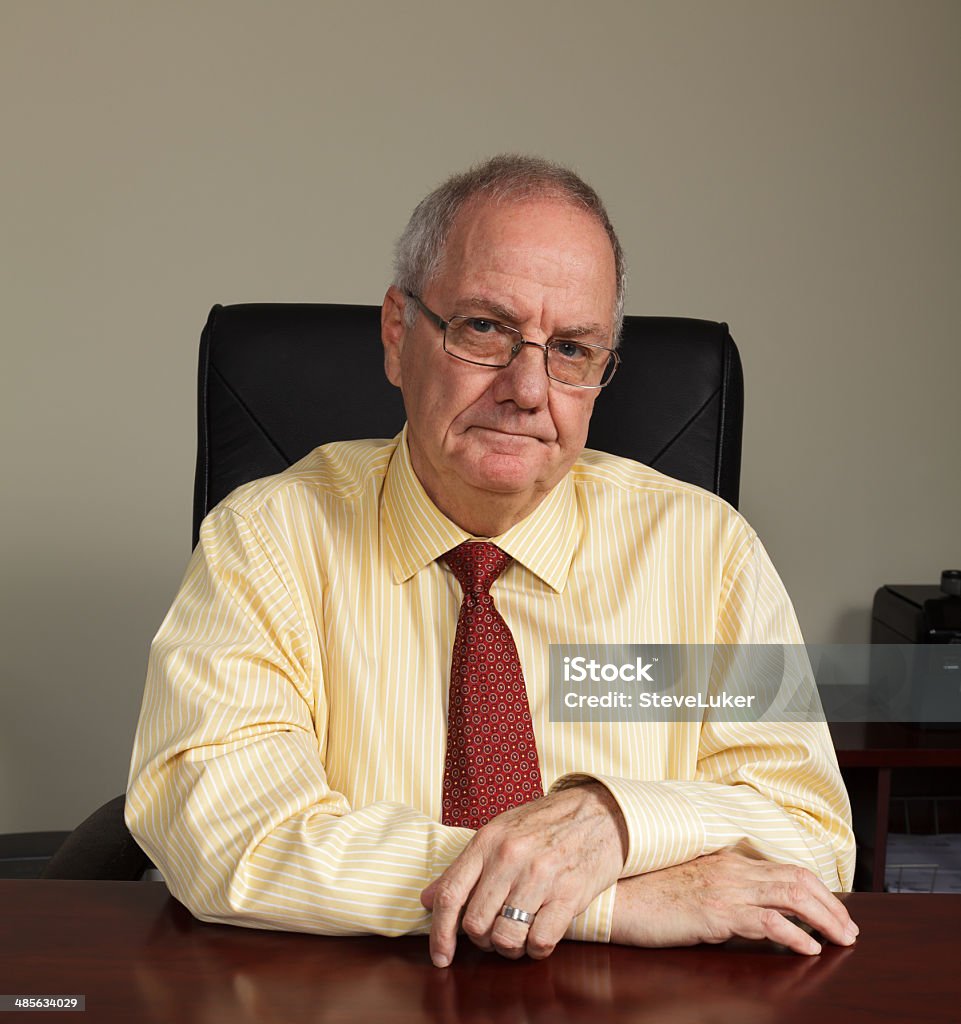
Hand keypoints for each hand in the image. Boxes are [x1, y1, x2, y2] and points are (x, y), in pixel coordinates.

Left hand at [421, 782, 626, 965]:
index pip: (451, 893)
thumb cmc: (545, 824)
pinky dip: (536, 949)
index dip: (440, 932)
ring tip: (518, 933)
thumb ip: (464, 867)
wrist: (600, 812)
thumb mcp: (500, 833)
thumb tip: (426, 899)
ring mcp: (541, 875)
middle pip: (476, 923)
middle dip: (481, 939)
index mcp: (489, 840)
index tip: (441, 956)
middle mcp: (511, 856)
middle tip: (494, 931)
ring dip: (509, 946)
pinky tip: (540, 936)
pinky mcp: (570, 894)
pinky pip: (540, 942)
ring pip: (506, 937)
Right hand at [611, 848, 858, 954]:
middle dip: (831, 905)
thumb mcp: (696, 885)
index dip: (817, 890)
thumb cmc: (652, 894)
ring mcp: (726, 889)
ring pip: (790, 896)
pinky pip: (766, 921)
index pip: (786, 868)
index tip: (835, 911)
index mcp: (729, 860)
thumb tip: (756, 911)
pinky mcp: (717, 912)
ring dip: (823, 918)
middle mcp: (732, 869)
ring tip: (841, 939)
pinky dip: (794, 934)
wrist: (620, 897)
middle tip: (850, 930)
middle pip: (797, 880)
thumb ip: (726, 890)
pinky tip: (808, 948)